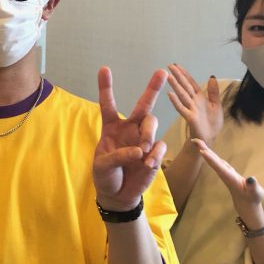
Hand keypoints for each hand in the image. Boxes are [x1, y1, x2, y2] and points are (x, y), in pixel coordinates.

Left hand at [93, 67, 167, 209]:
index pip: (108, 104)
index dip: (106, 87)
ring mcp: (144, 139)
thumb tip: (140, 150)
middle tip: (162, 72)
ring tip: (142, 150)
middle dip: (153, 88)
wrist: (118, 194)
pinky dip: (154, 154)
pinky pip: (159, 146)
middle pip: (143, 105)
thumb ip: (117, 156)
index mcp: (111, 128)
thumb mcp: (102, 166)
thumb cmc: (106, 176)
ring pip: (152, 123)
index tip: (104, 68)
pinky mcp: (154, 152)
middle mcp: (129, 129)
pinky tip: (146, 165)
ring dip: (148, 134)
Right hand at [167, 64, 222, 144]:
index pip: (191, 83)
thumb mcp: (216, 104)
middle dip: (178, 76)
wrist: (210, 138)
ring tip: (169, 77)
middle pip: (185, 86)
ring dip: (175, 85)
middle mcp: (193, 101)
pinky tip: (170, 94)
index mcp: (200, 98)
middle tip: (170, 66)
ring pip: (182, 95)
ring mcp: (191, 109)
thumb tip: (211, 77)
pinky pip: (182, 108)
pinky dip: (175, 101)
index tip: (177, 66)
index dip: (185, 74)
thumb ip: (213, 91)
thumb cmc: (212, 123)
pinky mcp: (190, 117)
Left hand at [191, 138, 263, 219]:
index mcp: (230, 178)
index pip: (219, 167)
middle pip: (213, 161)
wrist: (246, 204)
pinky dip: (211, 155)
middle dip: (204, 150)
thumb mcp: (256, 193)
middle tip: (194, 140)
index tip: (202, 151)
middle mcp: (225, 174)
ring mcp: (225, 173)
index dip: (211, 159)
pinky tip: (207, 150)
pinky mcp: (227, 172)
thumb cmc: (252, 198)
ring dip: (205, 151)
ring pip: (214, 160)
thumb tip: (251, 179)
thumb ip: (253, 187)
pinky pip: (217, 161)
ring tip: (198, 142)